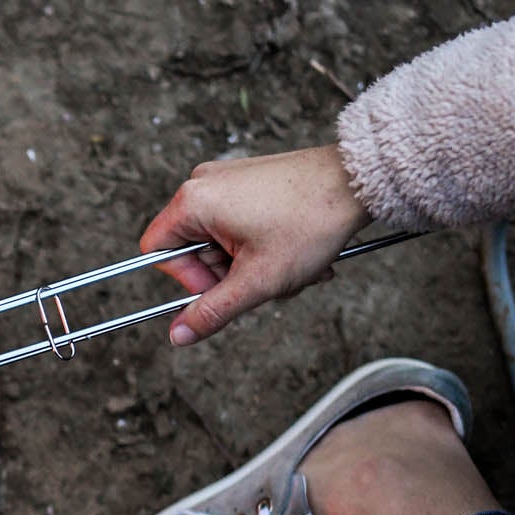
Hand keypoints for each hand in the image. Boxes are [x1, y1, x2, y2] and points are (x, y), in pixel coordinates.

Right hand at [139, 145, 366, 345]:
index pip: (158, 252)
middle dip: (231, 275)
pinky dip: (264, 246)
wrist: (356, 182)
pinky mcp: (249, 180)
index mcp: (193, 202)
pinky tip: (295, 252)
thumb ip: (213, 311)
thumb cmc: (309, 222)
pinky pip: (240, 225)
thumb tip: (179, 334)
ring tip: (292, 268)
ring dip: (254, 265)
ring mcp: (227, 179)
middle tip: (268, 281)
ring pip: (223, 242)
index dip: (188, 281)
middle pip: (194, 250)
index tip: (225, 287)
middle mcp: (203, 183)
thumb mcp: (258, 280)